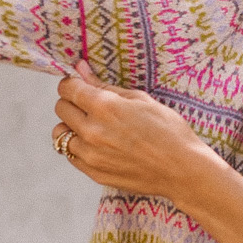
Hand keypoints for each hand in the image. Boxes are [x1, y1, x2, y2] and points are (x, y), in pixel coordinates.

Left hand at [54, 62, 212, 200]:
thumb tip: (81, 69)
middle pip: (61, 108)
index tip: (80, 86)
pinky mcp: (94, 173)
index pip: (68, 89)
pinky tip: (97, 145)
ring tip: (92, 127)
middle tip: (89, 106)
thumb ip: (105, 86)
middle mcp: (92, 130)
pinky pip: (71, 155)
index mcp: (104, 106)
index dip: (73, 84)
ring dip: (71, 127)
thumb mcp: (140, 99)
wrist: (182, 169)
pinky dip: (78, 147)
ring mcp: (91, 154)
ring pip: (60, 134)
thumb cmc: (168, 130)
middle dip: (72, 103)